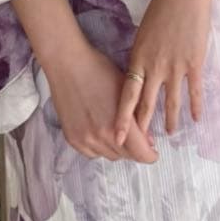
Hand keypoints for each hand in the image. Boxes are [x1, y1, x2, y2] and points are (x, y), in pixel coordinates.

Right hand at [43, 40, 158, 164]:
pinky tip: (101, 132)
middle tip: (136, 137)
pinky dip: (99, 147)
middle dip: (134, 149)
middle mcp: (101, 137)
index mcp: (119, 124)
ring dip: (117, 148)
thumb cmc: (99, 70)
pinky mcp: (72, 138)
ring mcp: (85, 139)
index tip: (152, 152)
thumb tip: (148, 140)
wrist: (67, 64)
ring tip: (117, 131)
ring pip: (109, 155)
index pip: (141, 154)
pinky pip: (92, 153)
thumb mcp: (126, 91)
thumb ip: (138, 116)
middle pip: (126, 156)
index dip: (150, 155)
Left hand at [114, 0, 212, 144]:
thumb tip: (141, 74)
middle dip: (142, 127)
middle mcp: (154, 66)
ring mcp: (175, 66)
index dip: (121, 117)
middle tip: (139, 147)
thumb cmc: (161, 7)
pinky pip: (194, 90)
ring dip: (170, 119)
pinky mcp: (194, 62)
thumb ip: (142, 56)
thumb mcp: (144, 33)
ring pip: (171, 100)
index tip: (115, 135)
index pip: (127, 95)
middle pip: (146, 103)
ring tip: (169, 133)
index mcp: (138, 58)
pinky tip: (196, 119)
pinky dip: (195, 106)